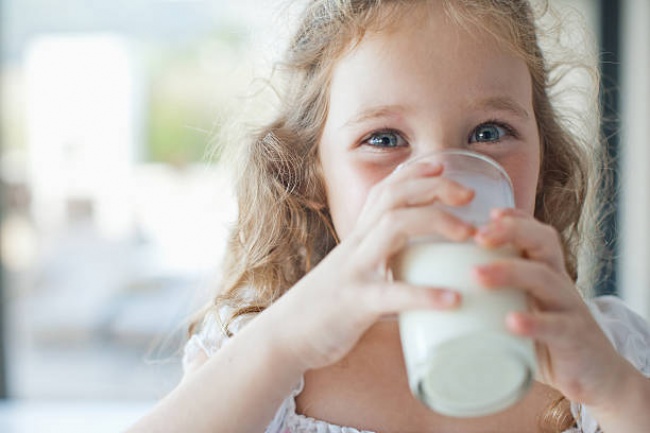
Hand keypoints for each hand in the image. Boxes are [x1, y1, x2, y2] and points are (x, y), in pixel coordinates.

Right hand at [270, 160, 473, 371]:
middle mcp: (356, 246)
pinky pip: (391, 293)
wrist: (286, 336)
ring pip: (392, 227)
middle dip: (432, 187)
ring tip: (469, 234)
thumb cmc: (327, 307)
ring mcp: (354, 271)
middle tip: (469, 194)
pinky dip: (424, 294)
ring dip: (435, 222)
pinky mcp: (354, 304)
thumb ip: (383, 264)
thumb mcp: (355, 273)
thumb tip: (423, 271)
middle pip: (392, 197)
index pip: (384, 191)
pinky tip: (453, 300)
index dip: (414, 172)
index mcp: (358, 239)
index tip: (443, 164)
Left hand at [473, 208, 634, 408]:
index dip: (515, 219)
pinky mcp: (574, 338)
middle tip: (477, 236)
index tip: (487, 213)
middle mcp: (559, 283)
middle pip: (542, 243)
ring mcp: (569, 308)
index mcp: (545, 272)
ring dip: (509, 272)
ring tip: (477, 274)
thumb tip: (438, 294)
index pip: (535, 234)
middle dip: (511, 232)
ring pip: (544, 278)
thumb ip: (492, 299)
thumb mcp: (522, 309)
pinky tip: (511, 321)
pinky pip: (556, 326)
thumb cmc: (547, 339)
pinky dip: (534, 322)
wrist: (598, 377)